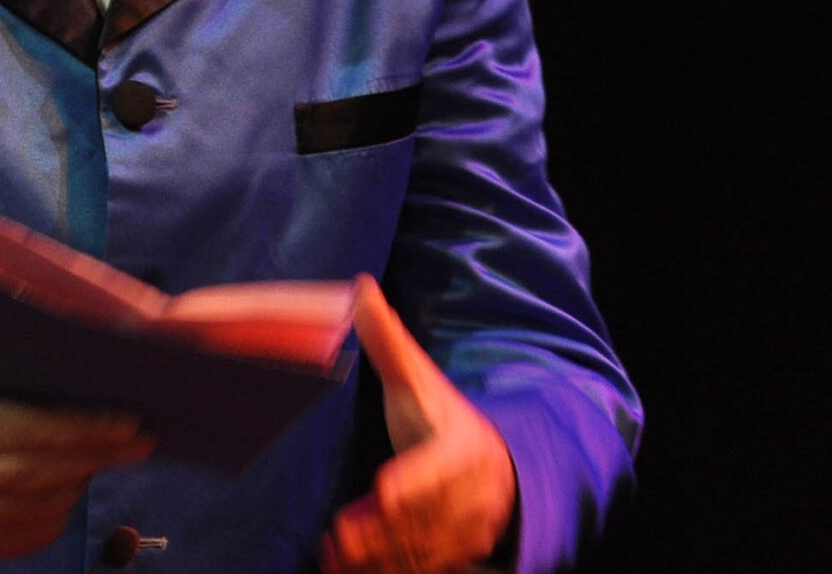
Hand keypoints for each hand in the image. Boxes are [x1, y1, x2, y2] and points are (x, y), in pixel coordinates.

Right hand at [0, 383, 152, 560]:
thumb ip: (7, 397)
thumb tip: (80, 391)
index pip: (32, 429)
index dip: (85, 427)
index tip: (128, 422)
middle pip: (47, 468)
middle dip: (99, 454)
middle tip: (139, 442)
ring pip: (48, 502)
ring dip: (82, 480)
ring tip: (102, 458)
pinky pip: (39, 531)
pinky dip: (62, 509)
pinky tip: (69, 488)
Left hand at [319, 278, 518, 573]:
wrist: (497, 470)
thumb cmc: (443, 419)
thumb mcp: (418, 380)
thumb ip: (388, 342)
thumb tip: (359, 286)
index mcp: (461, 448)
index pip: (438, 466)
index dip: (414, 481)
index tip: (386, 491)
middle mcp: (470, 496)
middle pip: (425, 517)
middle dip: (385, 529)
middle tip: (341, 534)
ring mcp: (465, 532)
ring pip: (422, 550)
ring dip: (379, 558)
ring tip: (334, 556)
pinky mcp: (453, 557)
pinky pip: (420, 570)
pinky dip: (384, 573)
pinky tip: (343, 570)